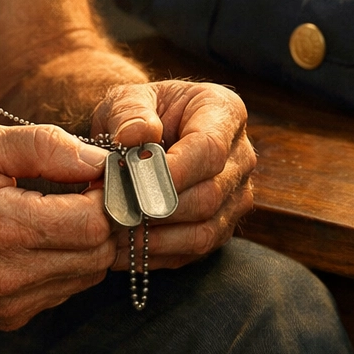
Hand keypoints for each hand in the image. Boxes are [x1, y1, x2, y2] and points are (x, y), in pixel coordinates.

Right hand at [0, 122, 115, 329]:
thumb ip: (45, 146)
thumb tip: (101, 159)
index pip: (93, 222)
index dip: (103, 192)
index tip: (91, 171)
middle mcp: (4, 277)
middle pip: (96, 253)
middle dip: (99, 217)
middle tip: (78, 188)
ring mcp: (5, 305)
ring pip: (87, 275)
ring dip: (84, 241)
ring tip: (53, 209)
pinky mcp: (6, 319)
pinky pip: (63, 289)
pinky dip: (64, 262)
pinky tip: (35, 236)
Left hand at [90, 80, 255, 269]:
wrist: (142, 134)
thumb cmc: (136, 113)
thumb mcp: (126, 99)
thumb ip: (129, 112)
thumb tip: (134, 136)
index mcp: (224, 112)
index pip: (209, 148)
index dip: (174, 171)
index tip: (134, 183)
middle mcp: (241, 157)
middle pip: (209, 195)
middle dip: (158, 208)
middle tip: (113, 212)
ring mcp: (236, 196)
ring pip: (205, 230)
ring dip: (156, 237)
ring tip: (114, 233)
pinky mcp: (222, 226)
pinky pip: (195, 250)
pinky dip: (157, 253)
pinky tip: (123, 248)